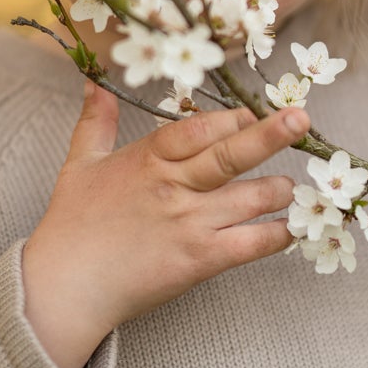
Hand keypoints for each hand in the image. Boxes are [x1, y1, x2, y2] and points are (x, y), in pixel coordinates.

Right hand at [21, 84, 308, 367]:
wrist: (66, 285)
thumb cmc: (71, 225)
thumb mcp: (78, 164)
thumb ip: (95, 121)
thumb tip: (93, 82)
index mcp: (149, 158)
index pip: (201, 127)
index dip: (232, 118)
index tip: (254, 114)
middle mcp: (175, 185)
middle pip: (232, 154)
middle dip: (272, 134)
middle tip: (302, 119)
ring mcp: (191, 223)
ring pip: (253, 197)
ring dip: (280, 189)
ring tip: (289, 187)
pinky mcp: (201, 259)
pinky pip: (253, 243)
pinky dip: (278, 235)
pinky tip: (291, 229)